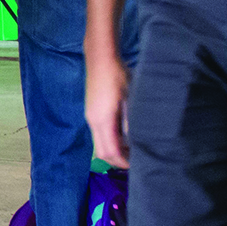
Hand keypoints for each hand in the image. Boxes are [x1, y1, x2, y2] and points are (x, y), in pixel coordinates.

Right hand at [86, 53, 130, 169]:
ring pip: (99, 144)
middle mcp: (93, 122)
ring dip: (113, 150)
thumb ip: (130, 122)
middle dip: (116, 160)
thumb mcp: (130, 99)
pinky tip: (123, 136)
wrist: (101, 59)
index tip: (136, 166)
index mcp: (102, 120)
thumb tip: (135, 141)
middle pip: (101, 152)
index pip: (110, 151)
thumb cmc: (118, 76)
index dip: (122, 162)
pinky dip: (110, 141)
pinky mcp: (91, 112)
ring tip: (131, 150)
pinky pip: (98, 134)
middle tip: (134, 162)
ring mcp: (90, 117)